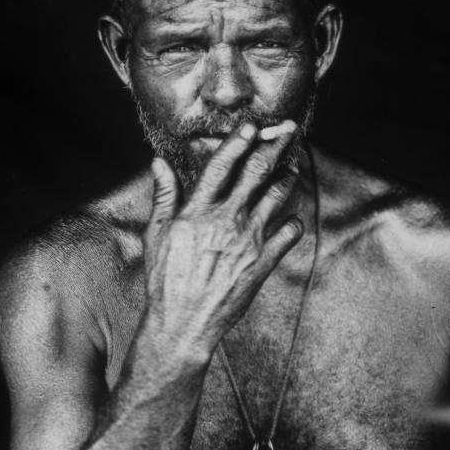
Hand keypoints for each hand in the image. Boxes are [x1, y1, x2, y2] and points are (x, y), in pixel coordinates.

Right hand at [142, 121, 303, 359]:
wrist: (183, 323)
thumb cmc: (165, 281)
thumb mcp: (157, 235)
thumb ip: (164, 195)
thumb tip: (158, 162)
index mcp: (198, 210)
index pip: (223, 164)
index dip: (240, 141)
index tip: (253, 126)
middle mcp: (226, 220)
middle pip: (257, 172)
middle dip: (275, 146)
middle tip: (290, 130)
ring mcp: (248, 241)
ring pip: (276, 197)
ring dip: (287, 178)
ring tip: (292, 166)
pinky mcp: (262, 263)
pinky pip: (288, 235)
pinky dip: (293, 223)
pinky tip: (292, 219)